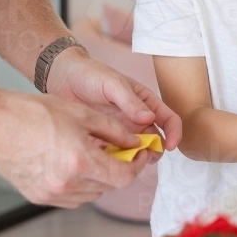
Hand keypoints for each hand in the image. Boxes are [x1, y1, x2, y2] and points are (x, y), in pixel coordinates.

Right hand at [0, 88, 149, 206]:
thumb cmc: (32, 113)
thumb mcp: (81, 113)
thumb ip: (113, 130)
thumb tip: (133, 141)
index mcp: (81, 161)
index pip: (123, 177)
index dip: (137, 165)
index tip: (141, 154)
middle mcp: (67, 184)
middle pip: (109, 186)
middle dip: (119, 168)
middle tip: (121, 150)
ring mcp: (52, 194)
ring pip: (91, 193)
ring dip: (100, 177)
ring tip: (94, 154)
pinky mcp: (39, 197)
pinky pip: (72, 197)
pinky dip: (81, 184)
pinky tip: (75, 164)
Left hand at [46, 48, 180, 151]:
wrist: (62, 78)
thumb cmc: (91, 74)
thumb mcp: (113, 84)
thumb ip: (130, 101)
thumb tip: (150, 119)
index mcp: (145, 103)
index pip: (168, 119)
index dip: (174, 133)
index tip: (171, 145)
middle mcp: (136, 120)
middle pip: (155, 142)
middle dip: (153, 152)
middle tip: (143, 157)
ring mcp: (121, 132)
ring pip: (135, 153)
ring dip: (134, 160)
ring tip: (123, 161)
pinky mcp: (104, 142)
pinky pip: (114, 157)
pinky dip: (114, 162)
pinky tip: (105, 161)